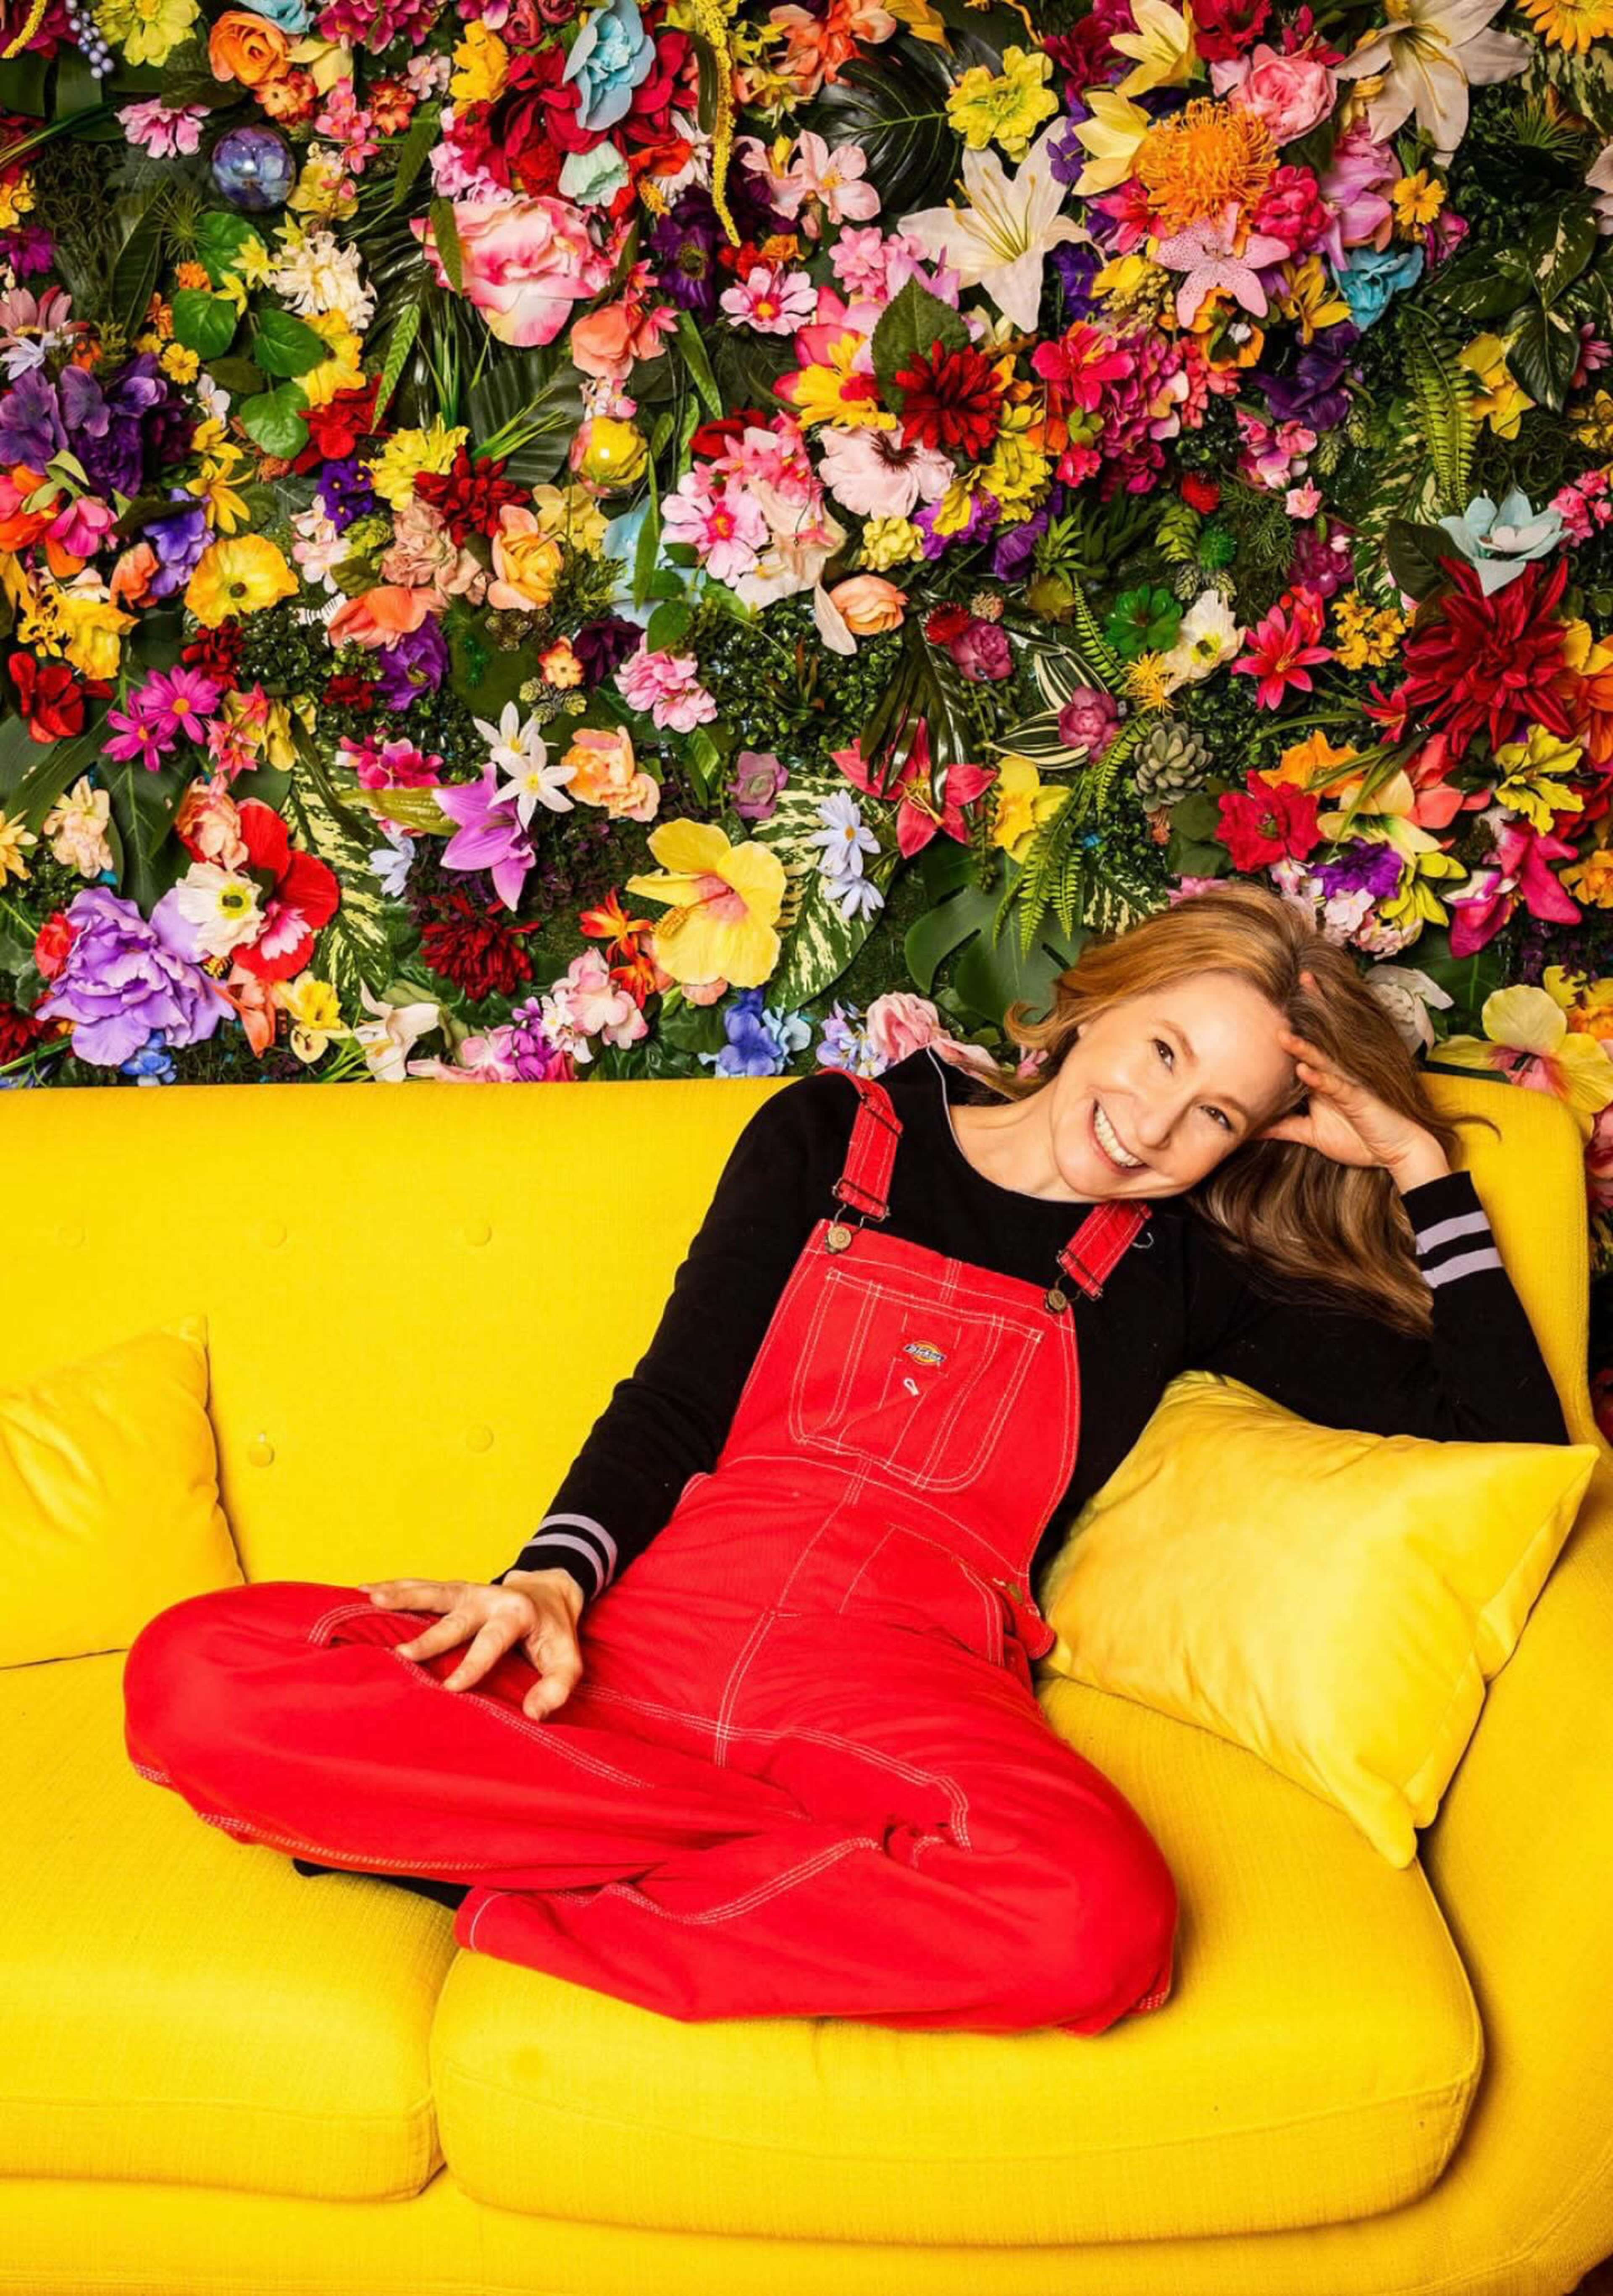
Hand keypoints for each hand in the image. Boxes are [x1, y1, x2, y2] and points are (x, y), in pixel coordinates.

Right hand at [359, 1570, 584, 1721]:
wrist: (551, 1590)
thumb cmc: (555, 1633)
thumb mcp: (568, 1660)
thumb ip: (557, 1687)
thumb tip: (533, 1714)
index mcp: (517, 1615)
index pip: (492, 1642)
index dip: (473, 1665)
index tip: (451, 1688)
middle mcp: (488, 1598)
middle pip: (456, 1618)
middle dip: (430, 1636)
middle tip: (402, 1653)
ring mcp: (468, 1591)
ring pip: (432, 1592)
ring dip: (401, 1595)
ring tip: (370, 1599)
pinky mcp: (453, 1589)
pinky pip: (421, 1587)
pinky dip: (394, 1587)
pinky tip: (365, 1591)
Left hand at [1255, 969, 1449, 1181]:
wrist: (1396, 1152)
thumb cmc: (1359, 1139)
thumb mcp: (1311, 1134)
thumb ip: (1283, 1127)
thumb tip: (1251, 1128)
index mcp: (1324, 1078)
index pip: (1305, 1046)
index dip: (1296, 1022)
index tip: (1277, 1000)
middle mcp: (1336, 1074)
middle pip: (1319, 1038)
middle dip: (1312, 1008)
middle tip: (1300, 978)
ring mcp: (1348, 1084)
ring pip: (1324, 1060)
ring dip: (1304, 1047)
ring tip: (1283, 1034)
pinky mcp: (1359, 1099)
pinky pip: (1338, 1087)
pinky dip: (1321, 1080)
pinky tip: (1306, 1071)